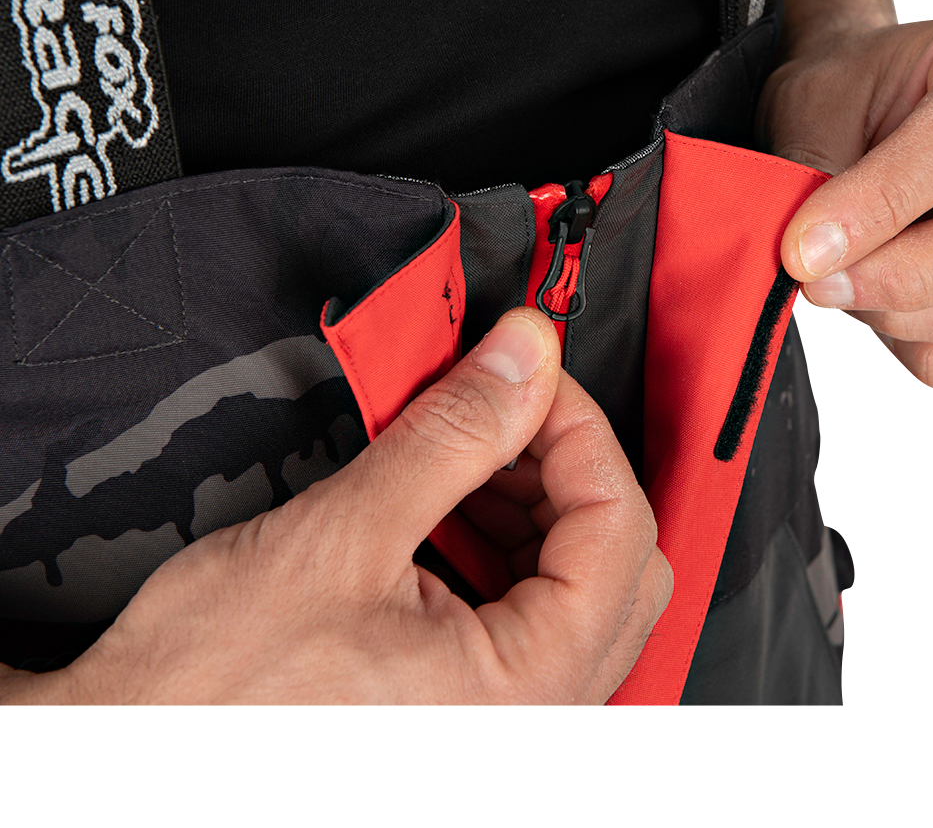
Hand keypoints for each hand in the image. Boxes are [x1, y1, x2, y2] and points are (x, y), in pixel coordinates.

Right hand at [0, 309, 670, 703]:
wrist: (125, 762)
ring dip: (532, 502)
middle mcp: (537, 724)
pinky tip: (448, 510)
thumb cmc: (207, 696)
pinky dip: (502, 547)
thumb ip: (454, 435)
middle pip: (618, 559)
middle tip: (503, 408)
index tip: (529, 375)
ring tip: (466, 454)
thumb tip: (523, 359)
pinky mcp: (472, 713)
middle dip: (561, 464)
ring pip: (579, 585)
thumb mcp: (343, 536)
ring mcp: (509, 724)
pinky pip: (531, 616)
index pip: (620, 525)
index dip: (578, 427)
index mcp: (529, 693)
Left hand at [760, 17, 932, 395]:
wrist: (865, 113)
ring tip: (845, 288)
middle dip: (908, 277)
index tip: (803, 250)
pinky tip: (885, 315)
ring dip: (913, 321)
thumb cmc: (846, 99)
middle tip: (818, 284)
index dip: (880, 204)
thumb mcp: (814, 105)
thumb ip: (813, 175)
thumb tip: (814, 264)